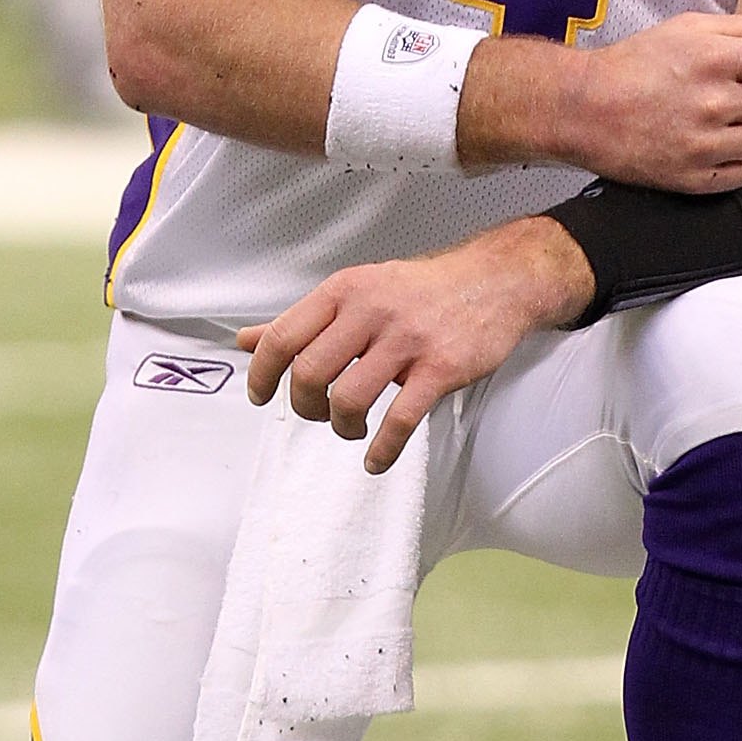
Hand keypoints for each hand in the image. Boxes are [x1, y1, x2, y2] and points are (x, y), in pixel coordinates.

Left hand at [238, 215, 591, 472]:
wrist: (495, 280)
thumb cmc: (419, 291)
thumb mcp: (356, 291)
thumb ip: (302, 319)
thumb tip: (246, 341)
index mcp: (344, 291)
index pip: (283, 336)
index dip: (263, 375)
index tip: (262, 398)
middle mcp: (371, 311)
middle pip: (310, 373)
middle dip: (305, 407)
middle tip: (318, 415)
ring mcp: (408, 339)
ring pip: (350, 399)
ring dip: (341, 427)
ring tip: (352, 428)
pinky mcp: (442, 367)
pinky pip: (401, 420)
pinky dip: (382, 450)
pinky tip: (377, 460)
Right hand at [459, 10, 741, 190]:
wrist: (585, 109)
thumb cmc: (640, 63)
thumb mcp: (691, 29)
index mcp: (714, 57)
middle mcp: (712, 102)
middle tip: (731, 93)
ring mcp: (703, 144)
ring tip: (723, 120)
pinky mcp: (693, 178)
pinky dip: (737, 160)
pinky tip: (711, 145)